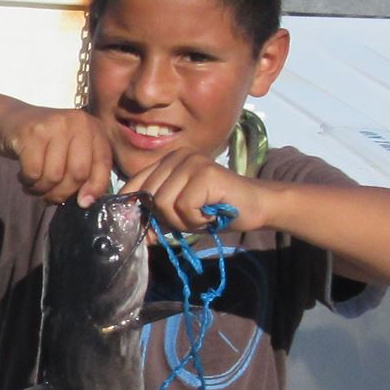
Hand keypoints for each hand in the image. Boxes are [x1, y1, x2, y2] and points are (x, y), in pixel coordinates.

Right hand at [0, 101, 115, 206]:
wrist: (12, 120)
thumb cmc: (47, 142)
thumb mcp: (72, 152)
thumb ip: (85, 172)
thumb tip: (86, 202)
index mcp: (94, 128)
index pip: (103, 163)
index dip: (95, 187)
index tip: (83, 203)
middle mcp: (78, 122)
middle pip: (78, 173)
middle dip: (62, 193)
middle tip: (50, 195)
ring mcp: (54, 125)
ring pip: (54, 176)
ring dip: (42, 189)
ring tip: (35, 185)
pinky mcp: (31, 133)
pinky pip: (34, 172)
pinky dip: (28, 182)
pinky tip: (24, 176)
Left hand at [129, 146, 275, 235]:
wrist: (255, 207)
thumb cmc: (216, 211)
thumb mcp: (179, 215)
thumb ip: (157, 218)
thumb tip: (135, 232)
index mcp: (167, 161)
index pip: (134, 184)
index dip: (134, 208)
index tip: (146, 228)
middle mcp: (177, 156)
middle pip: (149, 196)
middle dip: (166, 218)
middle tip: (190, 220)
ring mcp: (192, 162)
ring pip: (164, 203)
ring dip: (183, 220)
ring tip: (202, 216)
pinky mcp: (206, 173)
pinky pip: (184, 206)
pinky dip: (196, 220)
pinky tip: (210, 215)